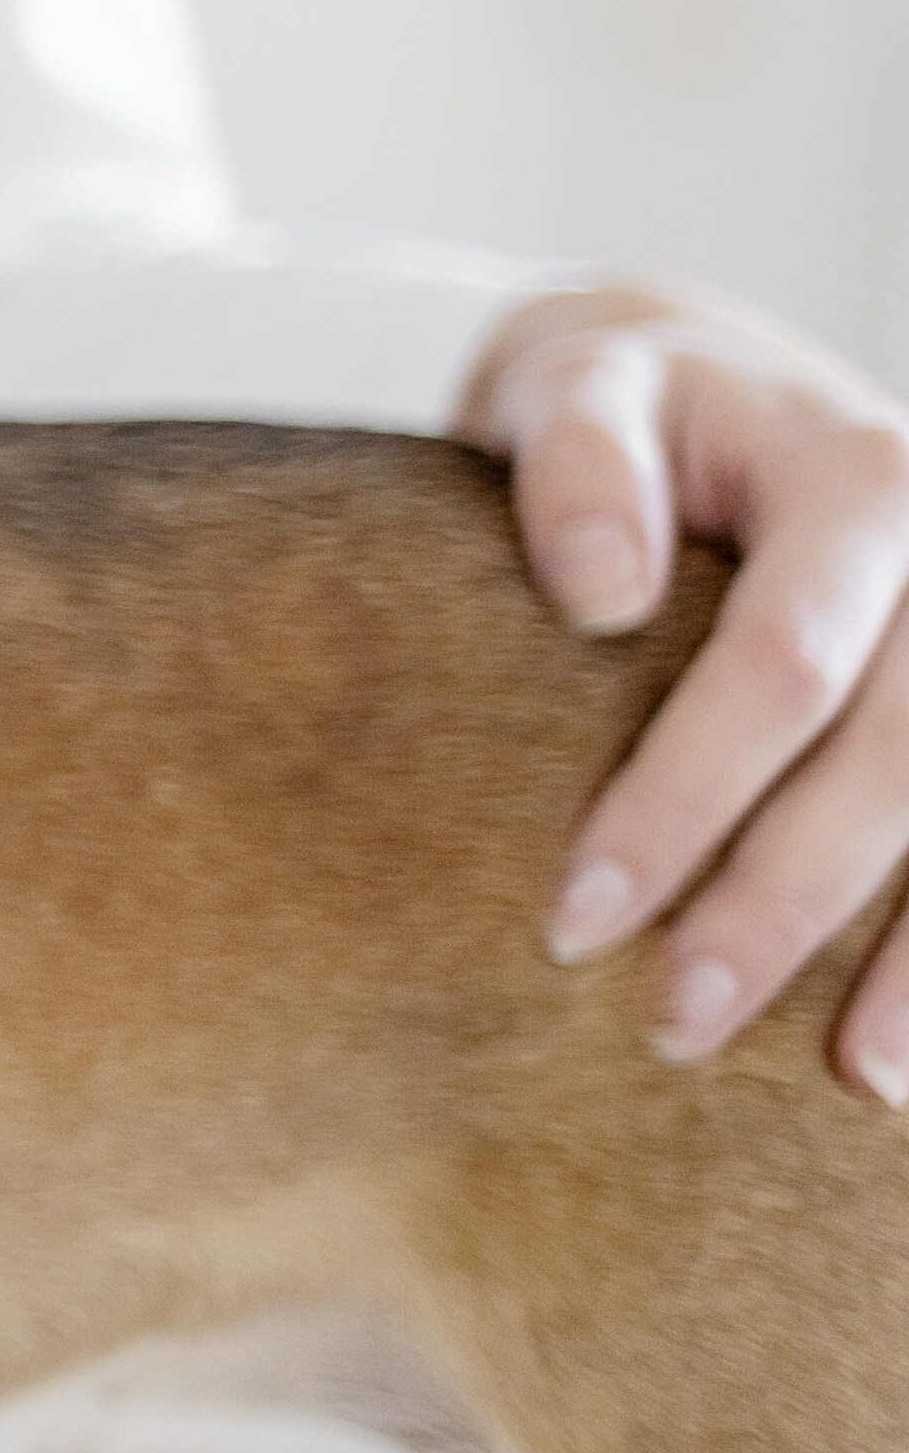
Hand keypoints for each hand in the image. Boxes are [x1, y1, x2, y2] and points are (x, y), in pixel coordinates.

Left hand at [463, 283, 908, 1100]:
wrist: (710, 375)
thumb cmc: (623, 401)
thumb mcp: (577, 388)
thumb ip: (578, 467)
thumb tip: (600, 595)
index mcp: (858, 478)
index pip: (781, 667)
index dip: (686, 799)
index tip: (577, 916)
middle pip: (898, 753)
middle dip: (787, 901)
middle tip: (674, 1024)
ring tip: (855, 1077)